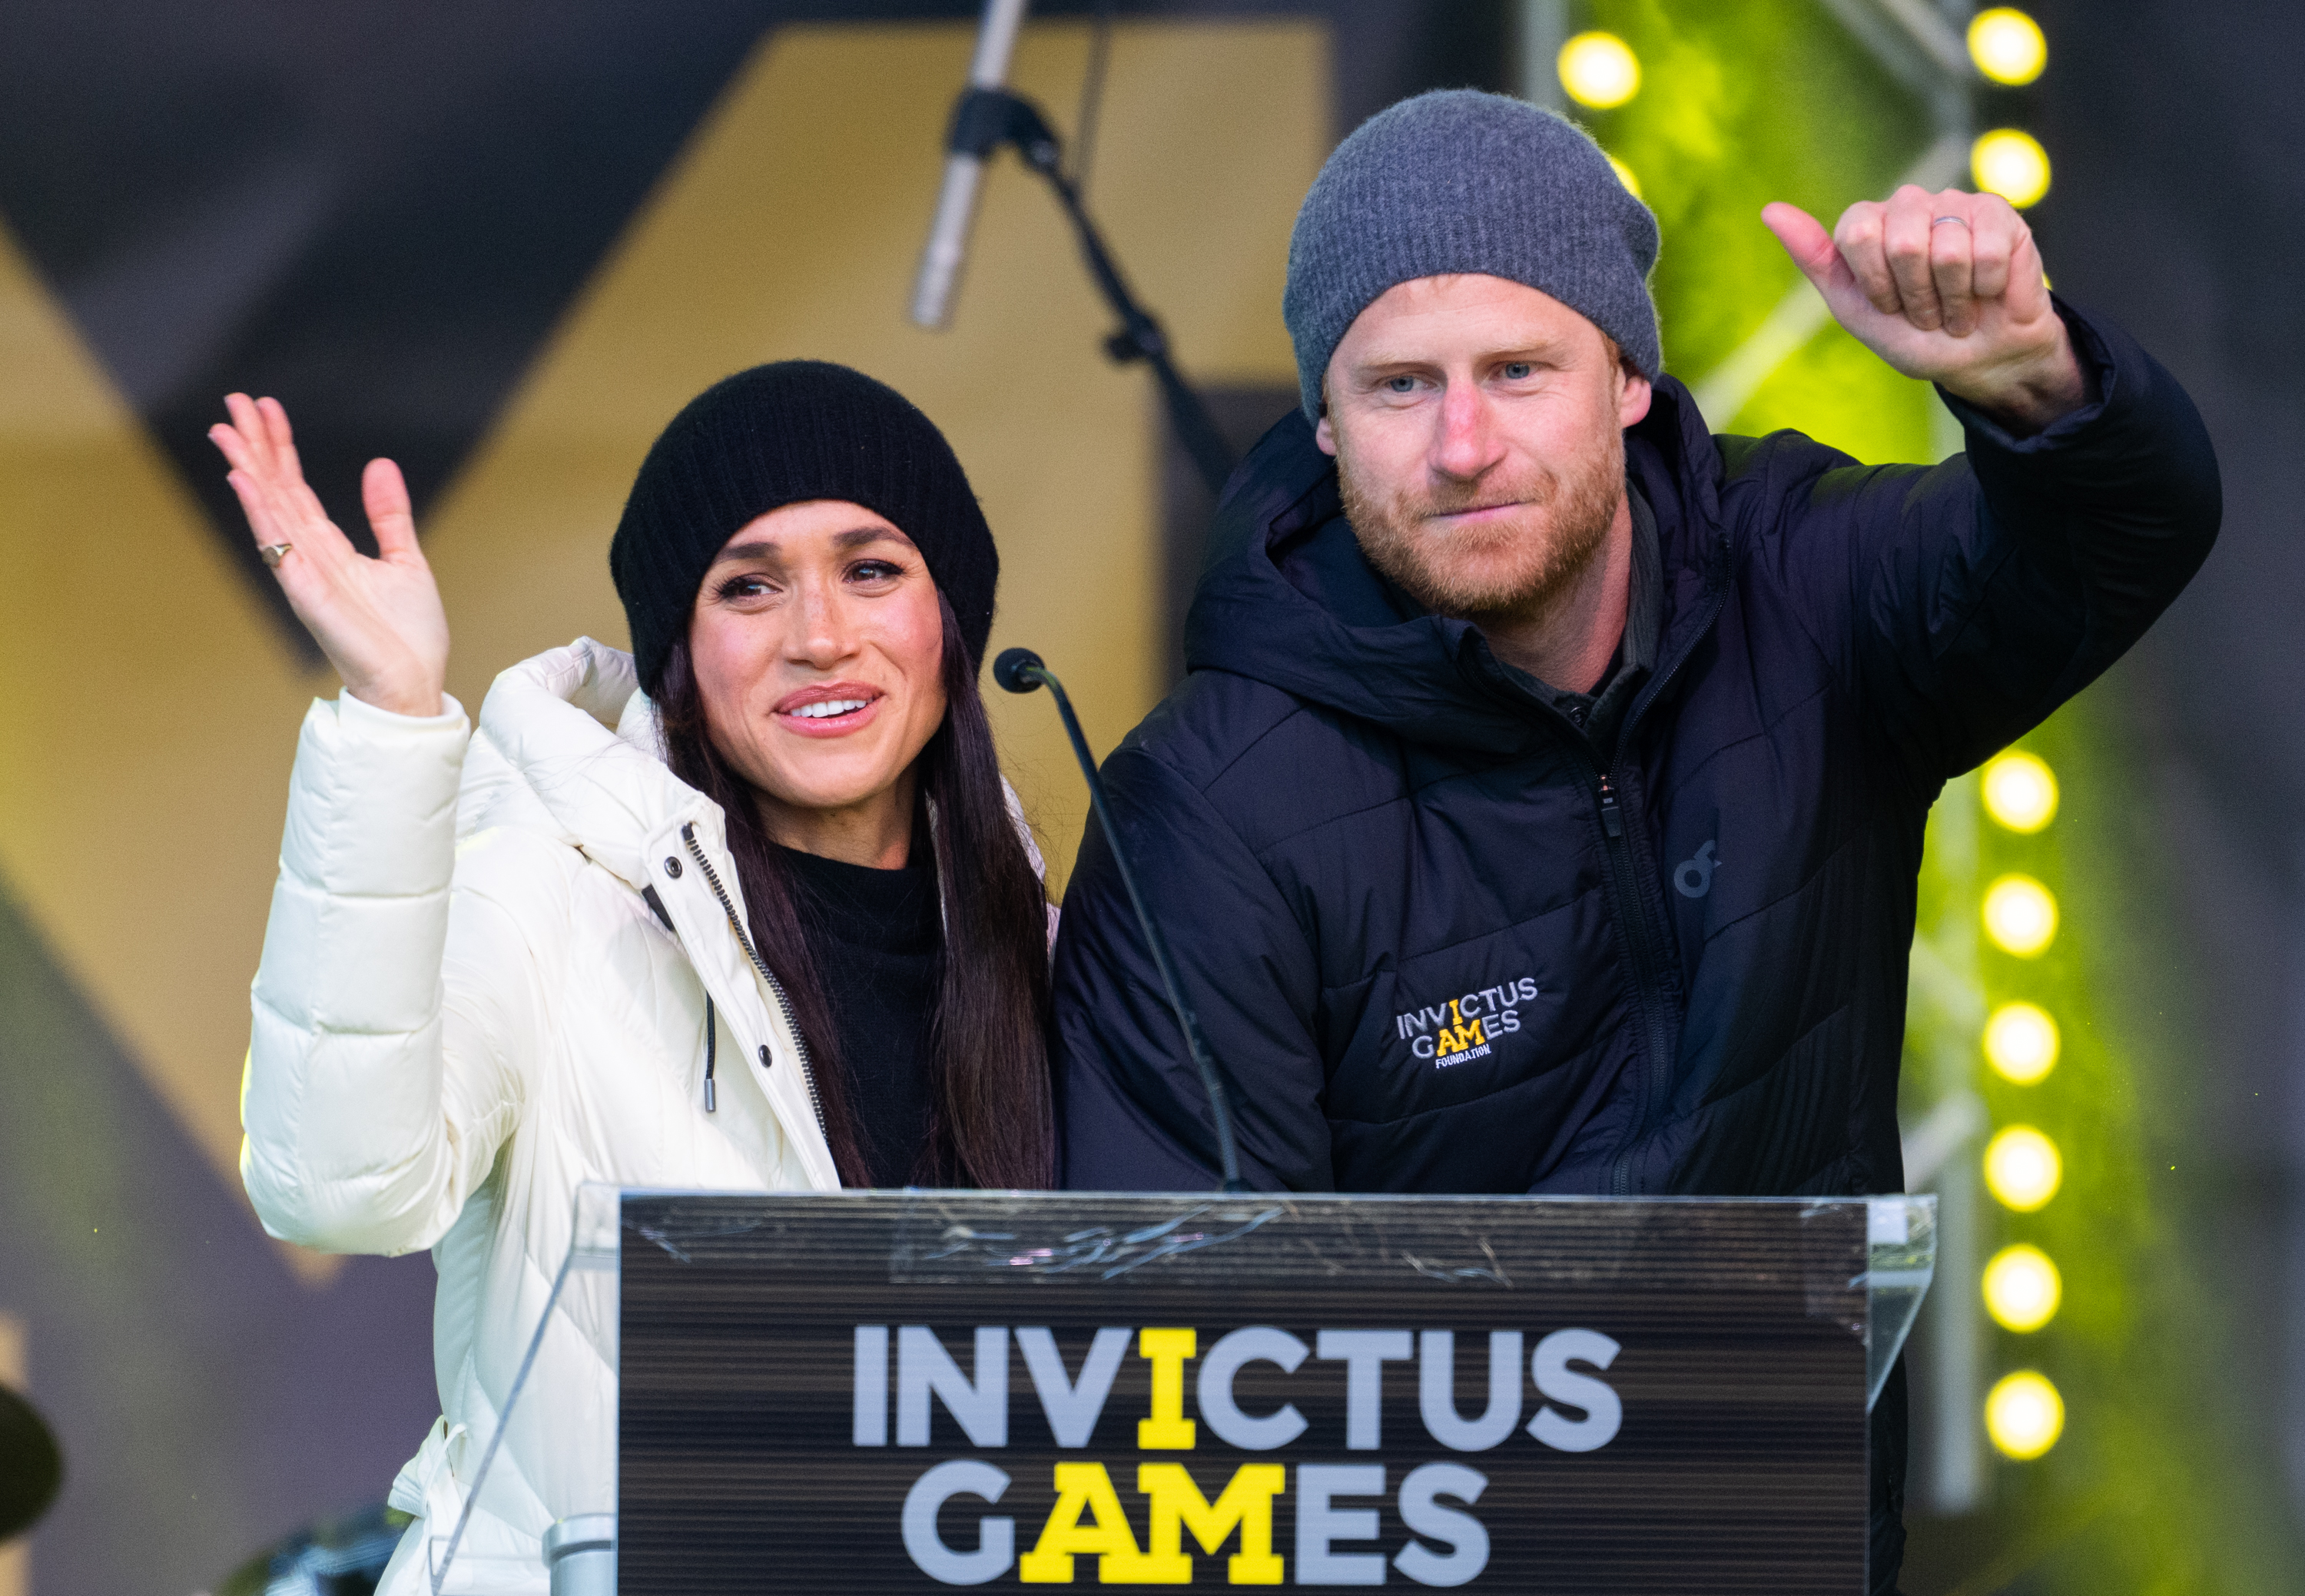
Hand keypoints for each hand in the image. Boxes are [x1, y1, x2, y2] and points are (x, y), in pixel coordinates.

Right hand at [209, 395, 449, 716]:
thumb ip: (388, 515)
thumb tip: (380, 465)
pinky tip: (246, 483)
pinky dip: (262, 515)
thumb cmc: (407, 635)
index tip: (265, 408)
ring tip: (227, 433)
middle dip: (254, 446)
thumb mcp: (405, 561)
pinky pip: (280, 550)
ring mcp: (305, 575)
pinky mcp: (310, 597)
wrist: (414, 683)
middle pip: (275, 490)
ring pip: (270, 513)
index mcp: (329, 547)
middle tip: (233, 401)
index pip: (296, 487)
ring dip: (248, 471)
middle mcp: (309, 556)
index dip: (281, 446)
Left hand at [1764, 186, 2085, 434]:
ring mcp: (1955, 203)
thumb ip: (1814, 260)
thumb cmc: (1913, 335)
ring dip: (1952, 298)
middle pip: (1900, 242)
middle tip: (1926, 311)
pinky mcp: (1999, 214)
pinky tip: (1987, 291)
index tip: (1887, 305)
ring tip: (1956, 305)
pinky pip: (1985, 250)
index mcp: (1869, 222)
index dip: (1875, 283)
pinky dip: (1984, 288)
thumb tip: (1770, 210)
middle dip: (1914, 295)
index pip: (1856, 233)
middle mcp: (1909, 203)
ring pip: (1945, 251)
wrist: (1976, 359)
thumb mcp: (1854, 308)